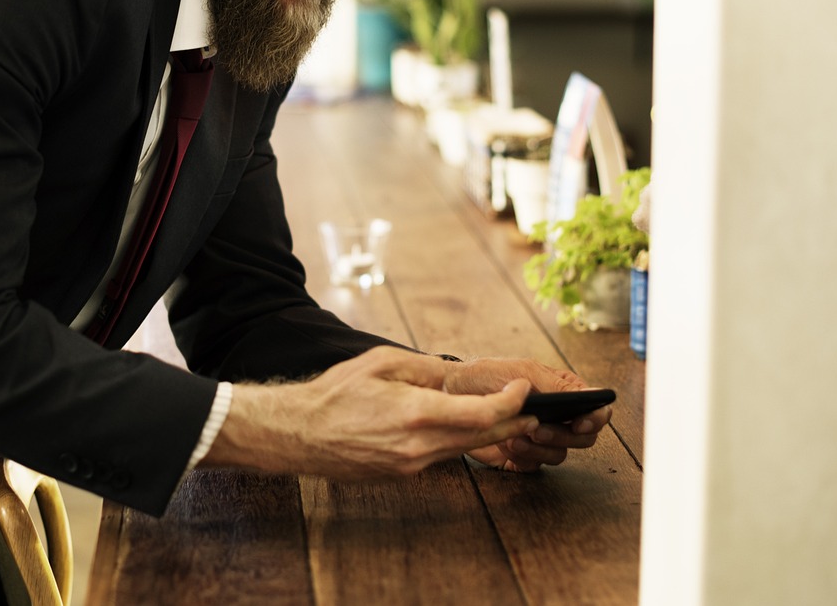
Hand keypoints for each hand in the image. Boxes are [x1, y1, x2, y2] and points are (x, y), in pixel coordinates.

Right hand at [203, 347, 540, 478]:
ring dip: (491, 434)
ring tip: (511, 419)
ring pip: (465, 450)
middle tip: (535, 411)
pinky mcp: (402, 473)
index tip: (523, 390)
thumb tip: (451, 373)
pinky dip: (460, 442)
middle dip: (514, 423)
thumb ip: (422, 366)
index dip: (512, 403)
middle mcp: (419, 445)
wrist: (300, 433)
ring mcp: (412, 465)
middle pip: (483, 438)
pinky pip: (442, 456)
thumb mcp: (379, 362)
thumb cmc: (335, 394)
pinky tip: (464, 428)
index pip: (483, 414)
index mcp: (417, 413)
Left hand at [442, 358, 611, 471]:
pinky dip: (523, 458)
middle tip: (538, 429)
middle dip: (562, 436)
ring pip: (559, 455)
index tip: (580, 422)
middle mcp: (557, 418)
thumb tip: (594, 394)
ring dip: (539, 449)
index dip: (596, 419)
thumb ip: (559, 386)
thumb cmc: (487, 375)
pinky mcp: (521, 456)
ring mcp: (540, 438)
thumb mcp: (524, 372)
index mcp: (563, 393)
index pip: (597, 411)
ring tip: (516, 436)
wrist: (451, 393)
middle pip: (583, 438)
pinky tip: (507, 444)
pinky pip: (535, 466)